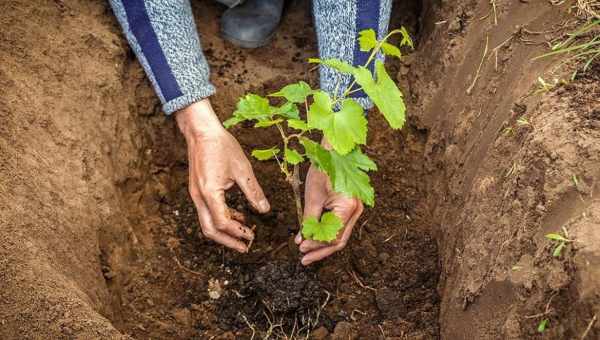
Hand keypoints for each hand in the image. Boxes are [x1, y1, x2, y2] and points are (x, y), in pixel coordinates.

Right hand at [176, 99, 269, 251]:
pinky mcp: (197, 190)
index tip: (252, 236)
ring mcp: (196, 195)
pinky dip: (220, 218)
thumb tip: (265, 210)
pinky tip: (237, 216)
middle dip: (227, 241)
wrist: (201, 131)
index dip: (238, 232)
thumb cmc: (221, 146)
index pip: (223, 222)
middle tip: (244, 247)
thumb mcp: (242, 169)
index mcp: (210, 193)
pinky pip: (207, 212)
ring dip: (224, 232)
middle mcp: (199, 197)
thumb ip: (253, 192)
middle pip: (210, 230)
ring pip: (206, 223)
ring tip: (243, 234)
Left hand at [294, 141, 362, 264]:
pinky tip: (314, 237)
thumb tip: (302, 240)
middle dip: (320, 250)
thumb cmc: (323, 168)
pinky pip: (339, 225)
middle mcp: (356, 210)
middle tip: (304, 259)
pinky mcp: (350, 206)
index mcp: (348, 208)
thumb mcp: (312, 196)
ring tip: (306, 251)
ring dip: (322, 244)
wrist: (334, 150)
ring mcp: (355, 209)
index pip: (333, 237)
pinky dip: (326, 232)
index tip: (301, 248)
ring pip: (340, 235)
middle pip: (339, 240)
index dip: (316, 246)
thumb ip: (309, 220)